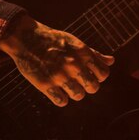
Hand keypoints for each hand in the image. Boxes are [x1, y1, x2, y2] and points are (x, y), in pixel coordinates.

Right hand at [0, 15, 114, 106]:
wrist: (27, 37)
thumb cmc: (53, 40)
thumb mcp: (75, 42)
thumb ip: (94, 54)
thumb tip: (111, 61)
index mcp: (82, 52)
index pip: (103, 73)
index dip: (98, 76)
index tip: (90, 74)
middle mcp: (73, 64)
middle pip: (93, 87)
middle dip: (88, 86)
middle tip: (78, 80)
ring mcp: (60, 75)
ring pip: (79, 96)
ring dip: (74, 92)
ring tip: (66, 83)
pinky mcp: (46, 84)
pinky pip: (62, 101)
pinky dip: (61, 98)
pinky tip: (56, 89)